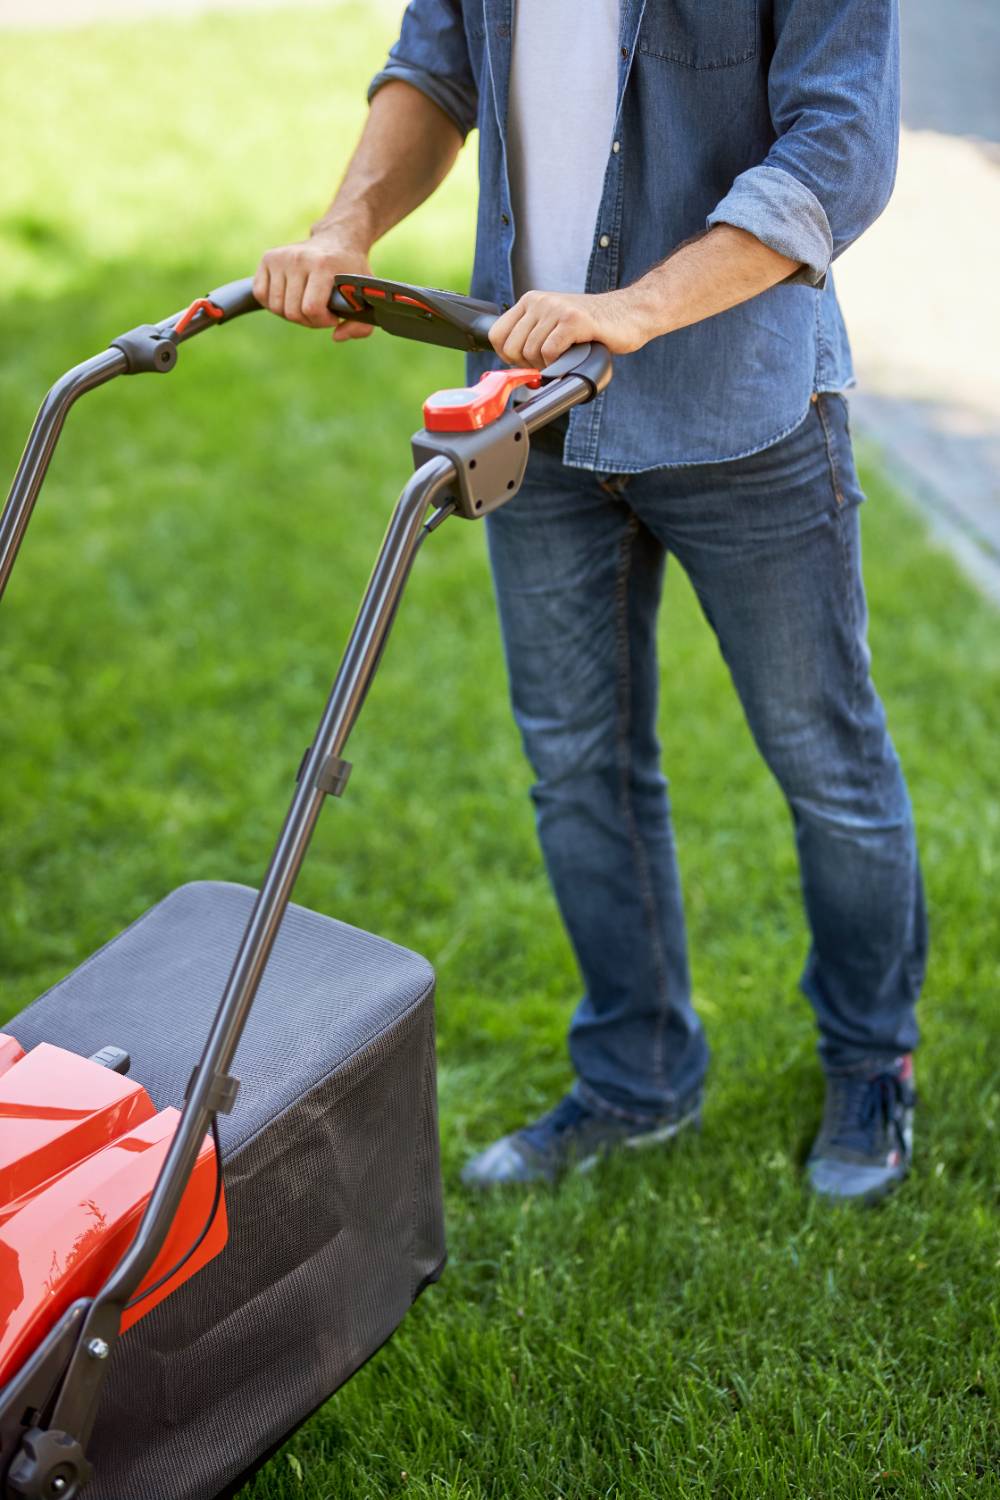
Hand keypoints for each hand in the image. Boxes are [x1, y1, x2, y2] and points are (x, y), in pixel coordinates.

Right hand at [252, 231, 374, 340]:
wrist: (337, 241)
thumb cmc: (350, 274)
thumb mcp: (366, 297)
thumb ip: (361, 326)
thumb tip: (336, 336)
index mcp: (323, 265)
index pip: (311, 309)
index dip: (322, 321)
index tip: (333, 317)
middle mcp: (298, 258)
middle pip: (292, 312)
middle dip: (308, 321)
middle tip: (320, 312)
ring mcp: (281, 257)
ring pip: (276, 307)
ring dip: (291, 314)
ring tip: (306, 304)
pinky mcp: (268, 258)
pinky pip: (261, 294)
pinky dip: (274, 304)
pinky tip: (290, 298)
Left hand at [488, 287, 650, 368]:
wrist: (631, 313)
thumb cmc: (593, 326)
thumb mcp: (554, 325)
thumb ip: (532, 337)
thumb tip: (512, 367)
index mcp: (531, 301)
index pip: (497, 335)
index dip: (508, 357)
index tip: (526, 362)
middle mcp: (539, 301)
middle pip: (512, 348)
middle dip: (528, 364)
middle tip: (549, 363)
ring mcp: (556, 309)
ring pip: (530, 352)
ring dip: (546, 365)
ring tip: (564, 358)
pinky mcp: (573, 321)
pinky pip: (549, 352)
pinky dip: (557, 363)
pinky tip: (571, 356)